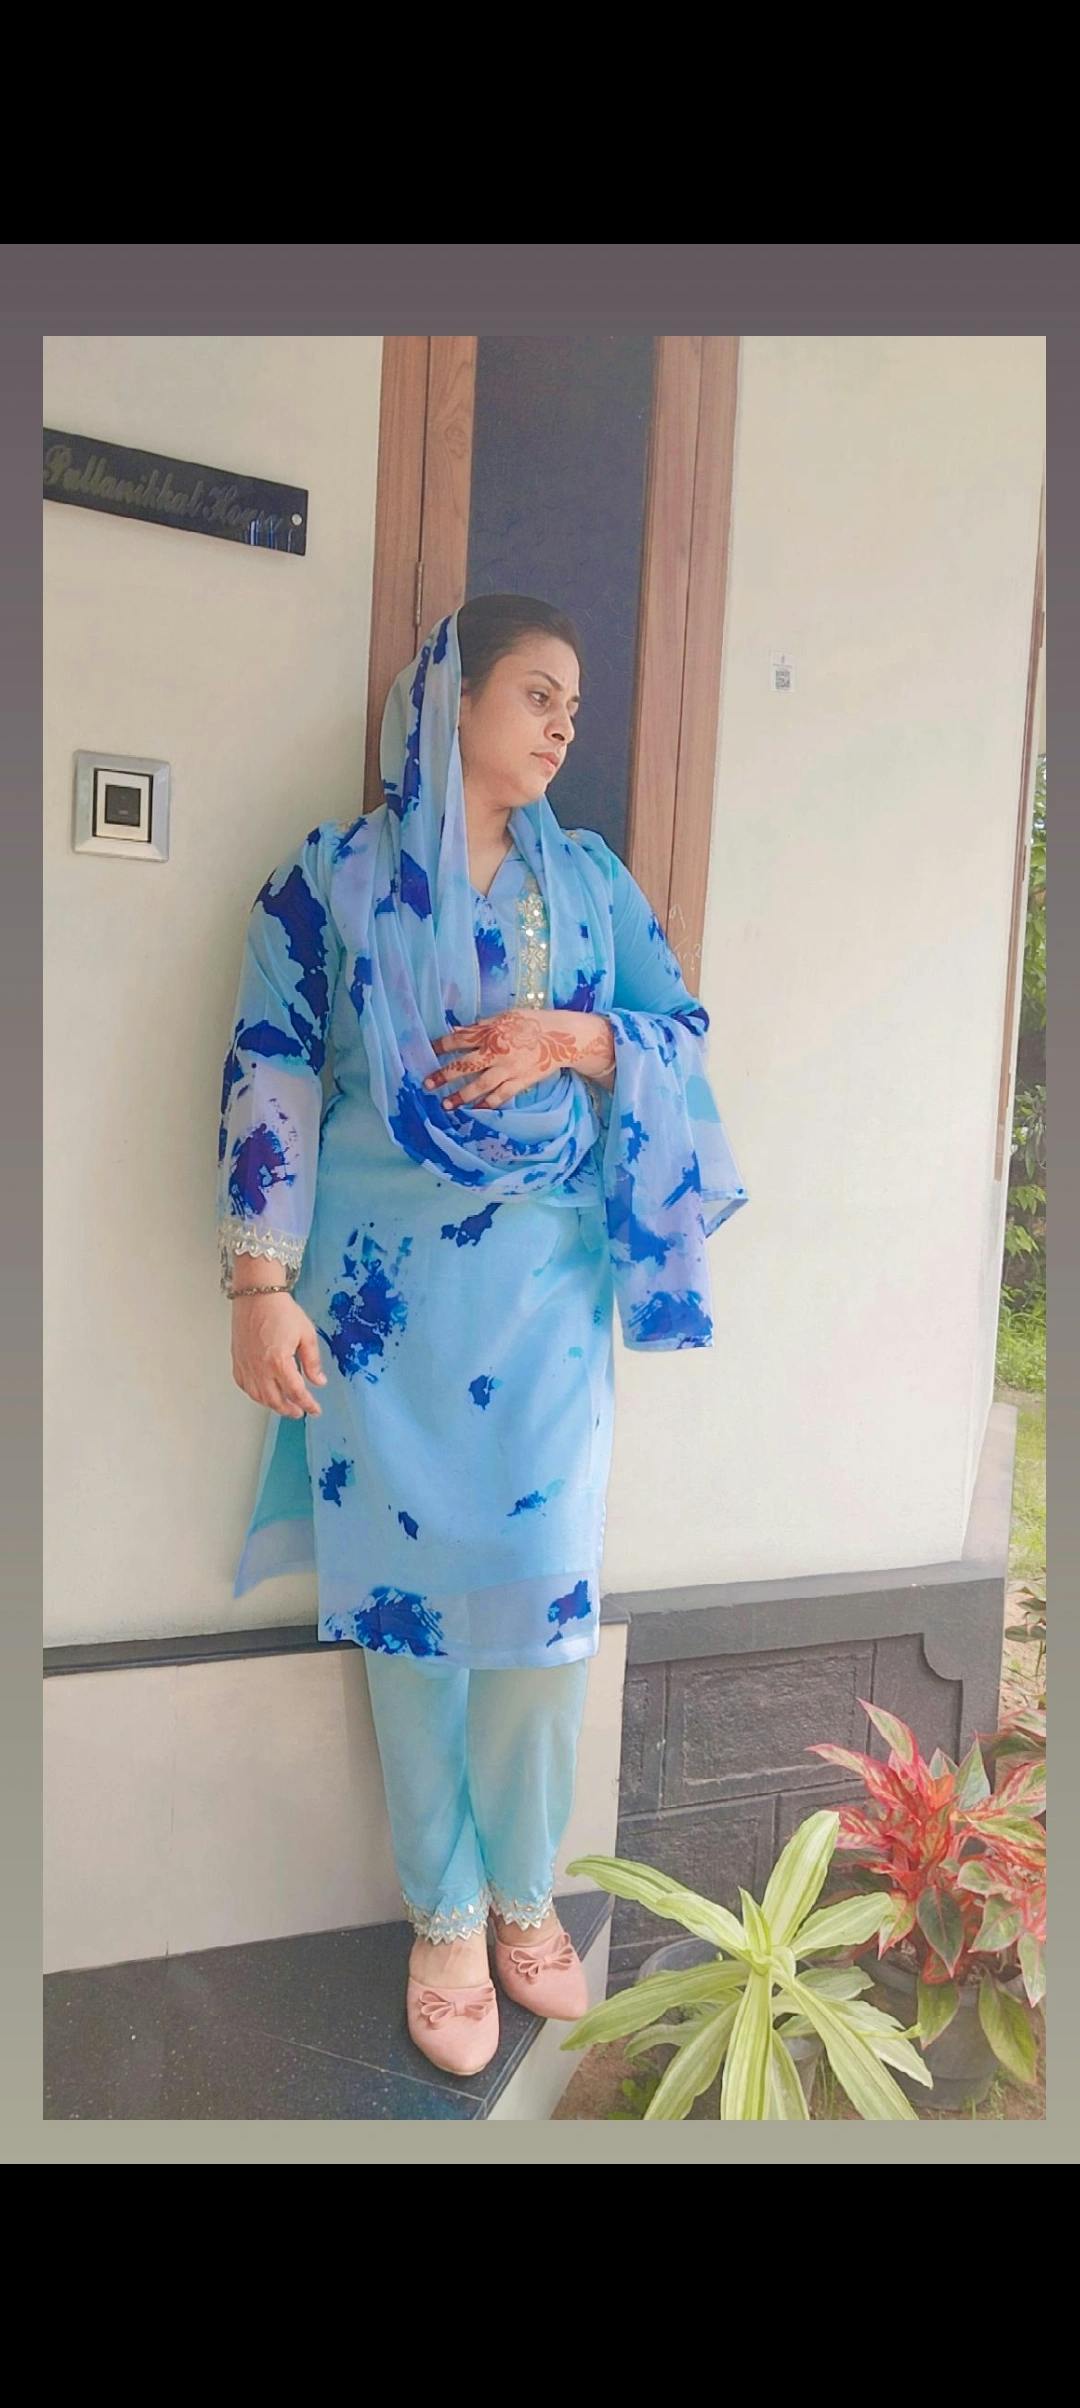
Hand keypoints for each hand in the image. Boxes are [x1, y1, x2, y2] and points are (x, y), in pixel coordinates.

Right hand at [231, 1290, 328, 1418]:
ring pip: (258, 1396)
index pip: (296, 1392)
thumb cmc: (280, 1310)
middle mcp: (260, 1368)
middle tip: (299, 1412)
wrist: (256, 1295)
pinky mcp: (237, 1359)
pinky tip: (262, 1393)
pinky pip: (244, 1384)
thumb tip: (318, 1381)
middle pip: (275, 1400)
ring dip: (272, 1405)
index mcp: (279, 1362)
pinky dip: (254, 1394)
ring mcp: (246, 1365)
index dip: (308, 1404)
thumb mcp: (306, 1334)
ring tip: (283, 1405)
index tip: (315, 1409)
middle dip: (289, 1409)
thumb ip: (312, 1361)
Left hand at [423, 1009, 615, 1108]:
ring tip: (446, 1105)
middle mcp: (496, 1052)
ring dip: (462, 1096)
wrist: (562, 1037)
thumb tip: (458, 1031)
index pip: (459, 1040)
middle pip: (464, 1065)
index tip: (427, 1051)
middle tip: (427, 1085)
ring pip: (480, 1085)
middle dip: (444, 1075)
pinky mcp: (520, 1081)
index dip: (441, 1046)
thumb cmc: (532, 1022)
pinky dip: (488, 1104)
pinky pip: (501, 1096)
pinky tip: (476, 1110)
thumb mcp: (505, 1017)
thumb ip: (481, 1025)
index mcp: (490, 1033)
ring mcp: (508, 1069)